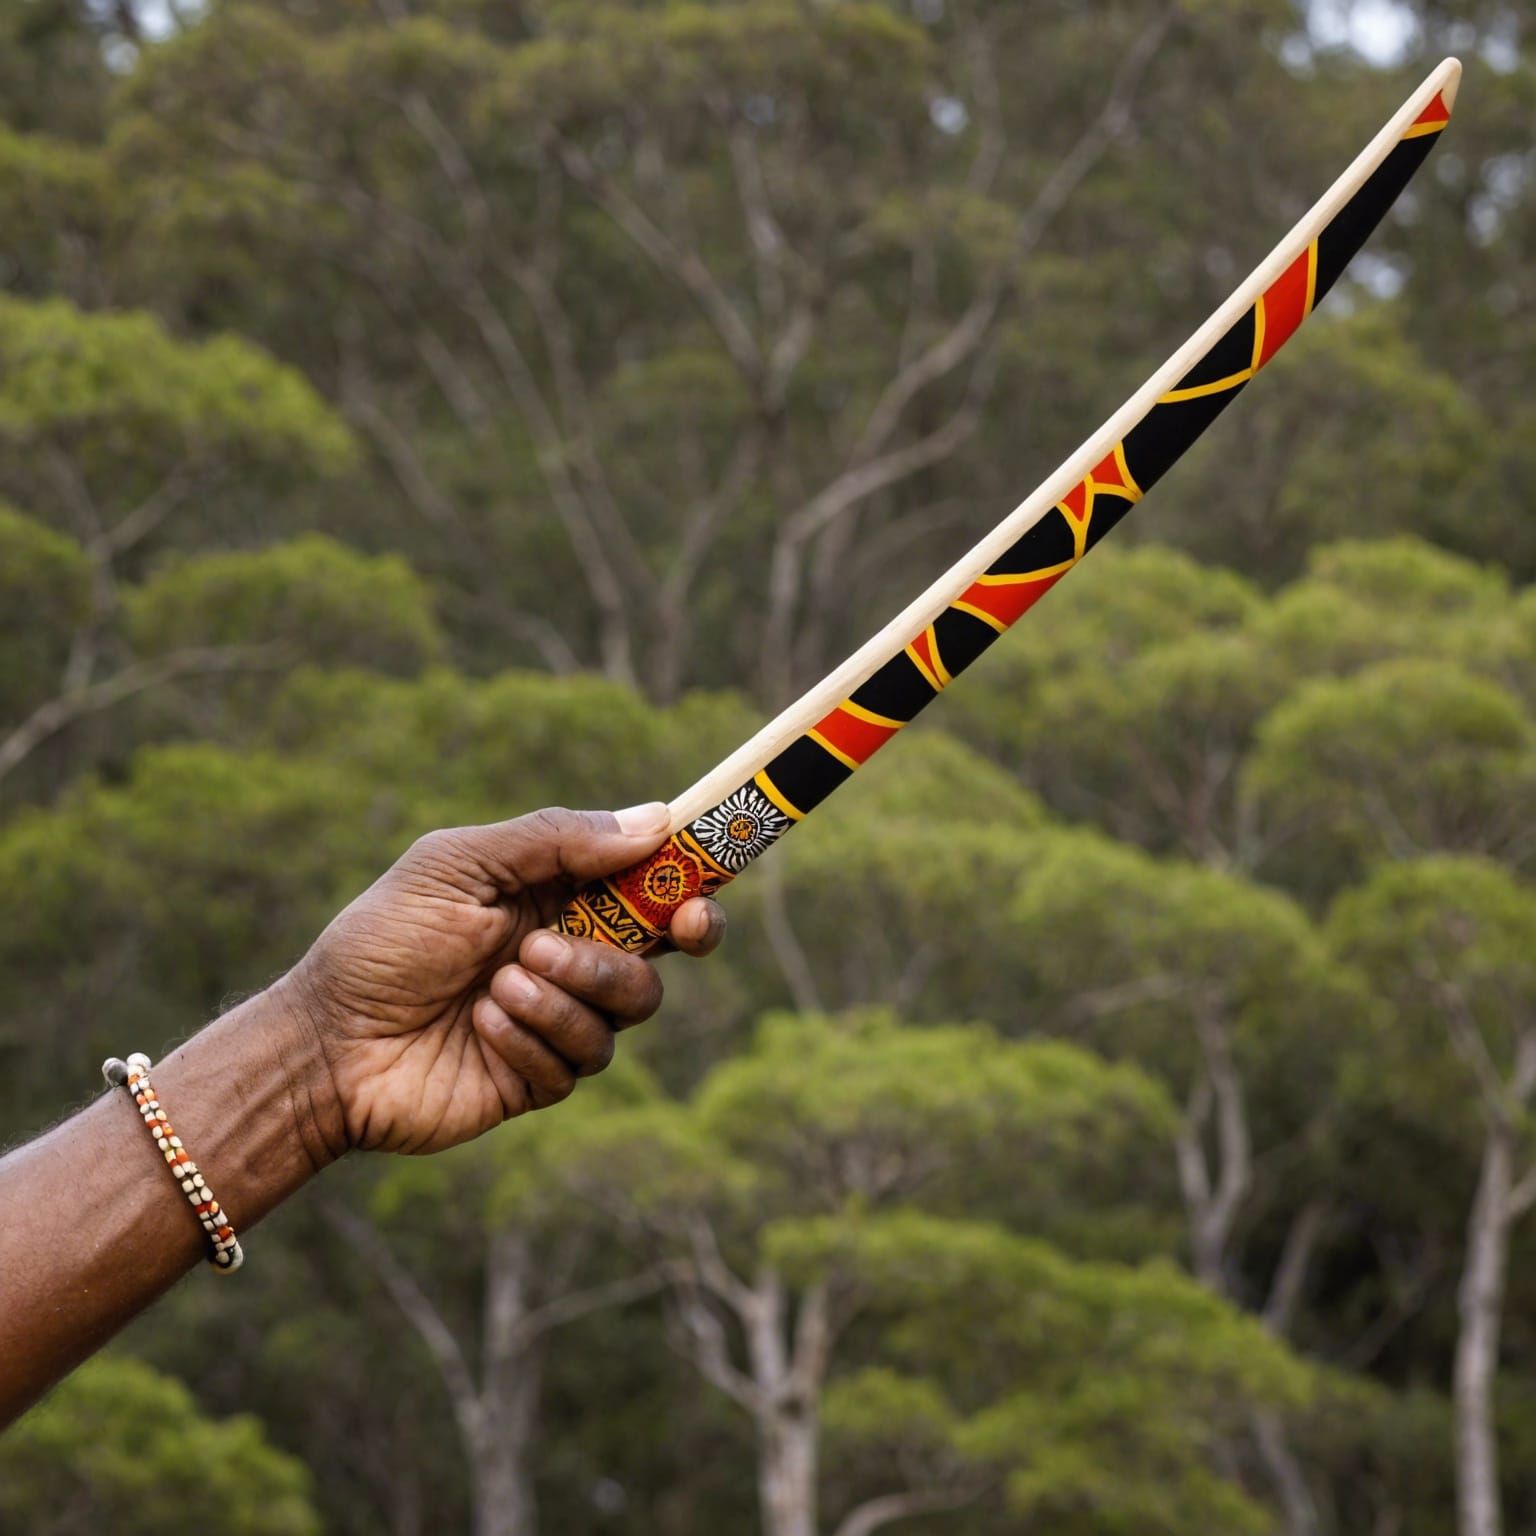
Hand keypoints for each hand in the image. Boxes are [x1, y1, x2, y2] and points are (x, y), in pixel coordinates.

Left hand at [286, 804, 723, 1155]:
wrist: (327, 1042)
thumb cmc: (382, 941)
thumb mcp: (458, 866)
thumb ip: (554, 840)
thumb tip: (655, 821)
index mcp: (557, 896)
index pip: (650, 886)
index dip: (691, 888)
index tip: (699, 898)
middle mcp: (569, 956)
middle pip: (660, 955)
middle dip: (652, 946)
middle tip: (613, 939)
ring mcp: (558, 1019)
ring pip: (627, 1009)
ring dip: (568, 992)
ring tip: (499, 984)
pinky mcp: (541, 1077)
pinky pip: (579, 1060)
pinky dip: (531, 1037)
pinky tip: (482, 1025)